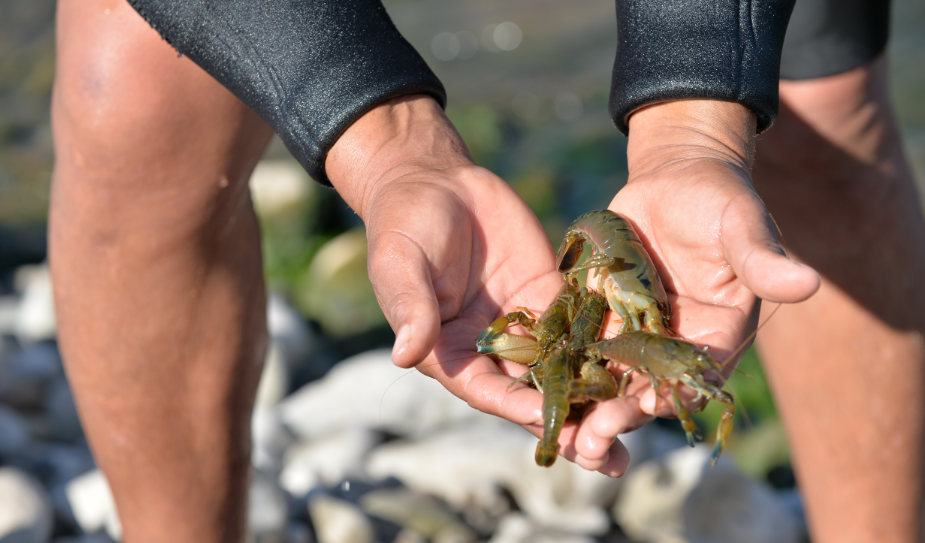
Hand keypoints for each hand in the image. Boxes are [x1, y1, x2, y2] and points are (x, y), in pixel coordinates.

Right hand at [327, 95, 633, 473]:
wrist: (437, 182)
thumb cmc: (404, 227)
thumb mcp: (401, 266)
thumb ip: (411, 308)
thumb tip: (405, 356)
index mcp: (453, 352)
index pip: (488, 390)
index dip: (517, 408)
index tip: (551, 421)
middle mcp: (492, 348)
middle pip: (533, 393)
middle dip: (570, 423)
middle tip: (609, 457)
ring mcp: (525, 323)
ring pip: (565, 366)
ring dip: (598, 395)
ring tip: (640, 421)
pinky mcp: (550, 294)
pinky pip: (581, 320)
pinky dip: (608, 342)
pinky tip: (644, 360)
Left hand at [569, 100, 820, 462]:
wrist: (676, 177)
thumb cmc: (719, 199)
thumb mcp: (741, 225)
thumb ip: (762, 260)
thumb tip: (810, 283)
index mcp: (720, 330)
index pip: (699, 371)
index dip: (673, 393)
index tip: (645, 409)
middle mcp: (678, 340)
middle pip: (650, 386)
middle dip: (622, 414)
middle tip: (591, 440)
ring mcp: (638, 331)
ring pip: (613, 376)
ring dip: (588, 405)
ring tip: (564, 431)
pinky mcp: (604, 316)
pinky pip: (583, 345)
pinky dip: (564, 366)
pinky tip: (537, 384)